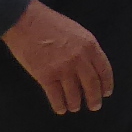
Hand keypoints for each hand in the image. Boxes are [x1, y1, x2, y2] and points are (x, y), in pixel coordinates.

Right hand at [1, 0, 114, 114]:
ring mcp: (62, 69)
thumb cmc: (49, 22)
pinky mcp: (45, 76)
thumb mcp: (76, 30)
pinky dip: (59, 105)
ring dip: (76, 103)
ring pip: (74, 94)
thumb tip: (91, 65)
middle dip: (94, 98)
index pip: (104, 70)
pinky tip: (60, 109)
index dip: (106, 84)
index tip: (106, 93)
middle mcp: (79, 60)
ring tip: (75, 107)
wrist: (25, 21)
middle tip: (94, 106)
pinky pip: (56, 96)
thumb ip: (85, 47)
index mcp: (89, 46)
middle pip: (91, 85)